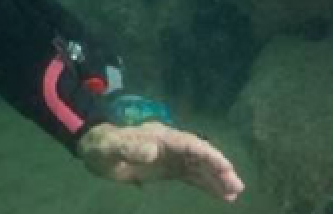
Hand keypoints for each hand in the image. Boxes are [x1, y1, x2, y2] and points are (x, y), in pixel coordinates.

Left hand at [78, 122, 243, 201]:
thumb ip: (129, 146)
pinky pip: (191, 176)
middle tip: (236, 186)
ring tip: (234, 193)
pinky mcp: (168, 169)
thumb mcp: (110, 147)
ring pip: (199, 166)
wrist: (95, 149)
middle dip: (218, 168)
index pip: (189, 144)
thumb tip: (151, 149)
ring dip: (216, 178)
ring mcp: (170, 157)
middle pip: (199, 155)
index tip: (224, 167)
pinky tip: (220, 195)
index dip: (207, 155)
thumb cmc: (102, 147)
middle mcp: (170, 145)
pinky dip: (206, 184)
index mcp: (160, 137)